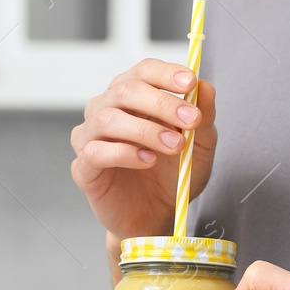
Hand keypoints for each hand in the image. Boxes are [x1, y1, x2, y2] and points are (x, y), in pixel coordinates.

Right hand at [70, 59, 216, 240]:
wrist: (155, 218)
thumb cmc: (171, 176)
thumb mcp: (200, 147)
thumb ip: (203, 118)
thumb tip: (206, 87)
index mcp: (133, 97)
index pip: (143, 71)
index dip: (165, 73)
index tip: (189, 82)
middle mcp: (107, 110)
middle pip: (125, 90)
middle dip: (161, 102)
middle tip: (190, 120)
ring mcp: (91, 137)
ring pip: (108, 119)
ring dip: (146, 130)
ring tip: (174, 146)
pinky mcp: (83, 167)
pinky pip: (95, 152)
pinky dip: (124, 153)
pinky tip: (147, 161)